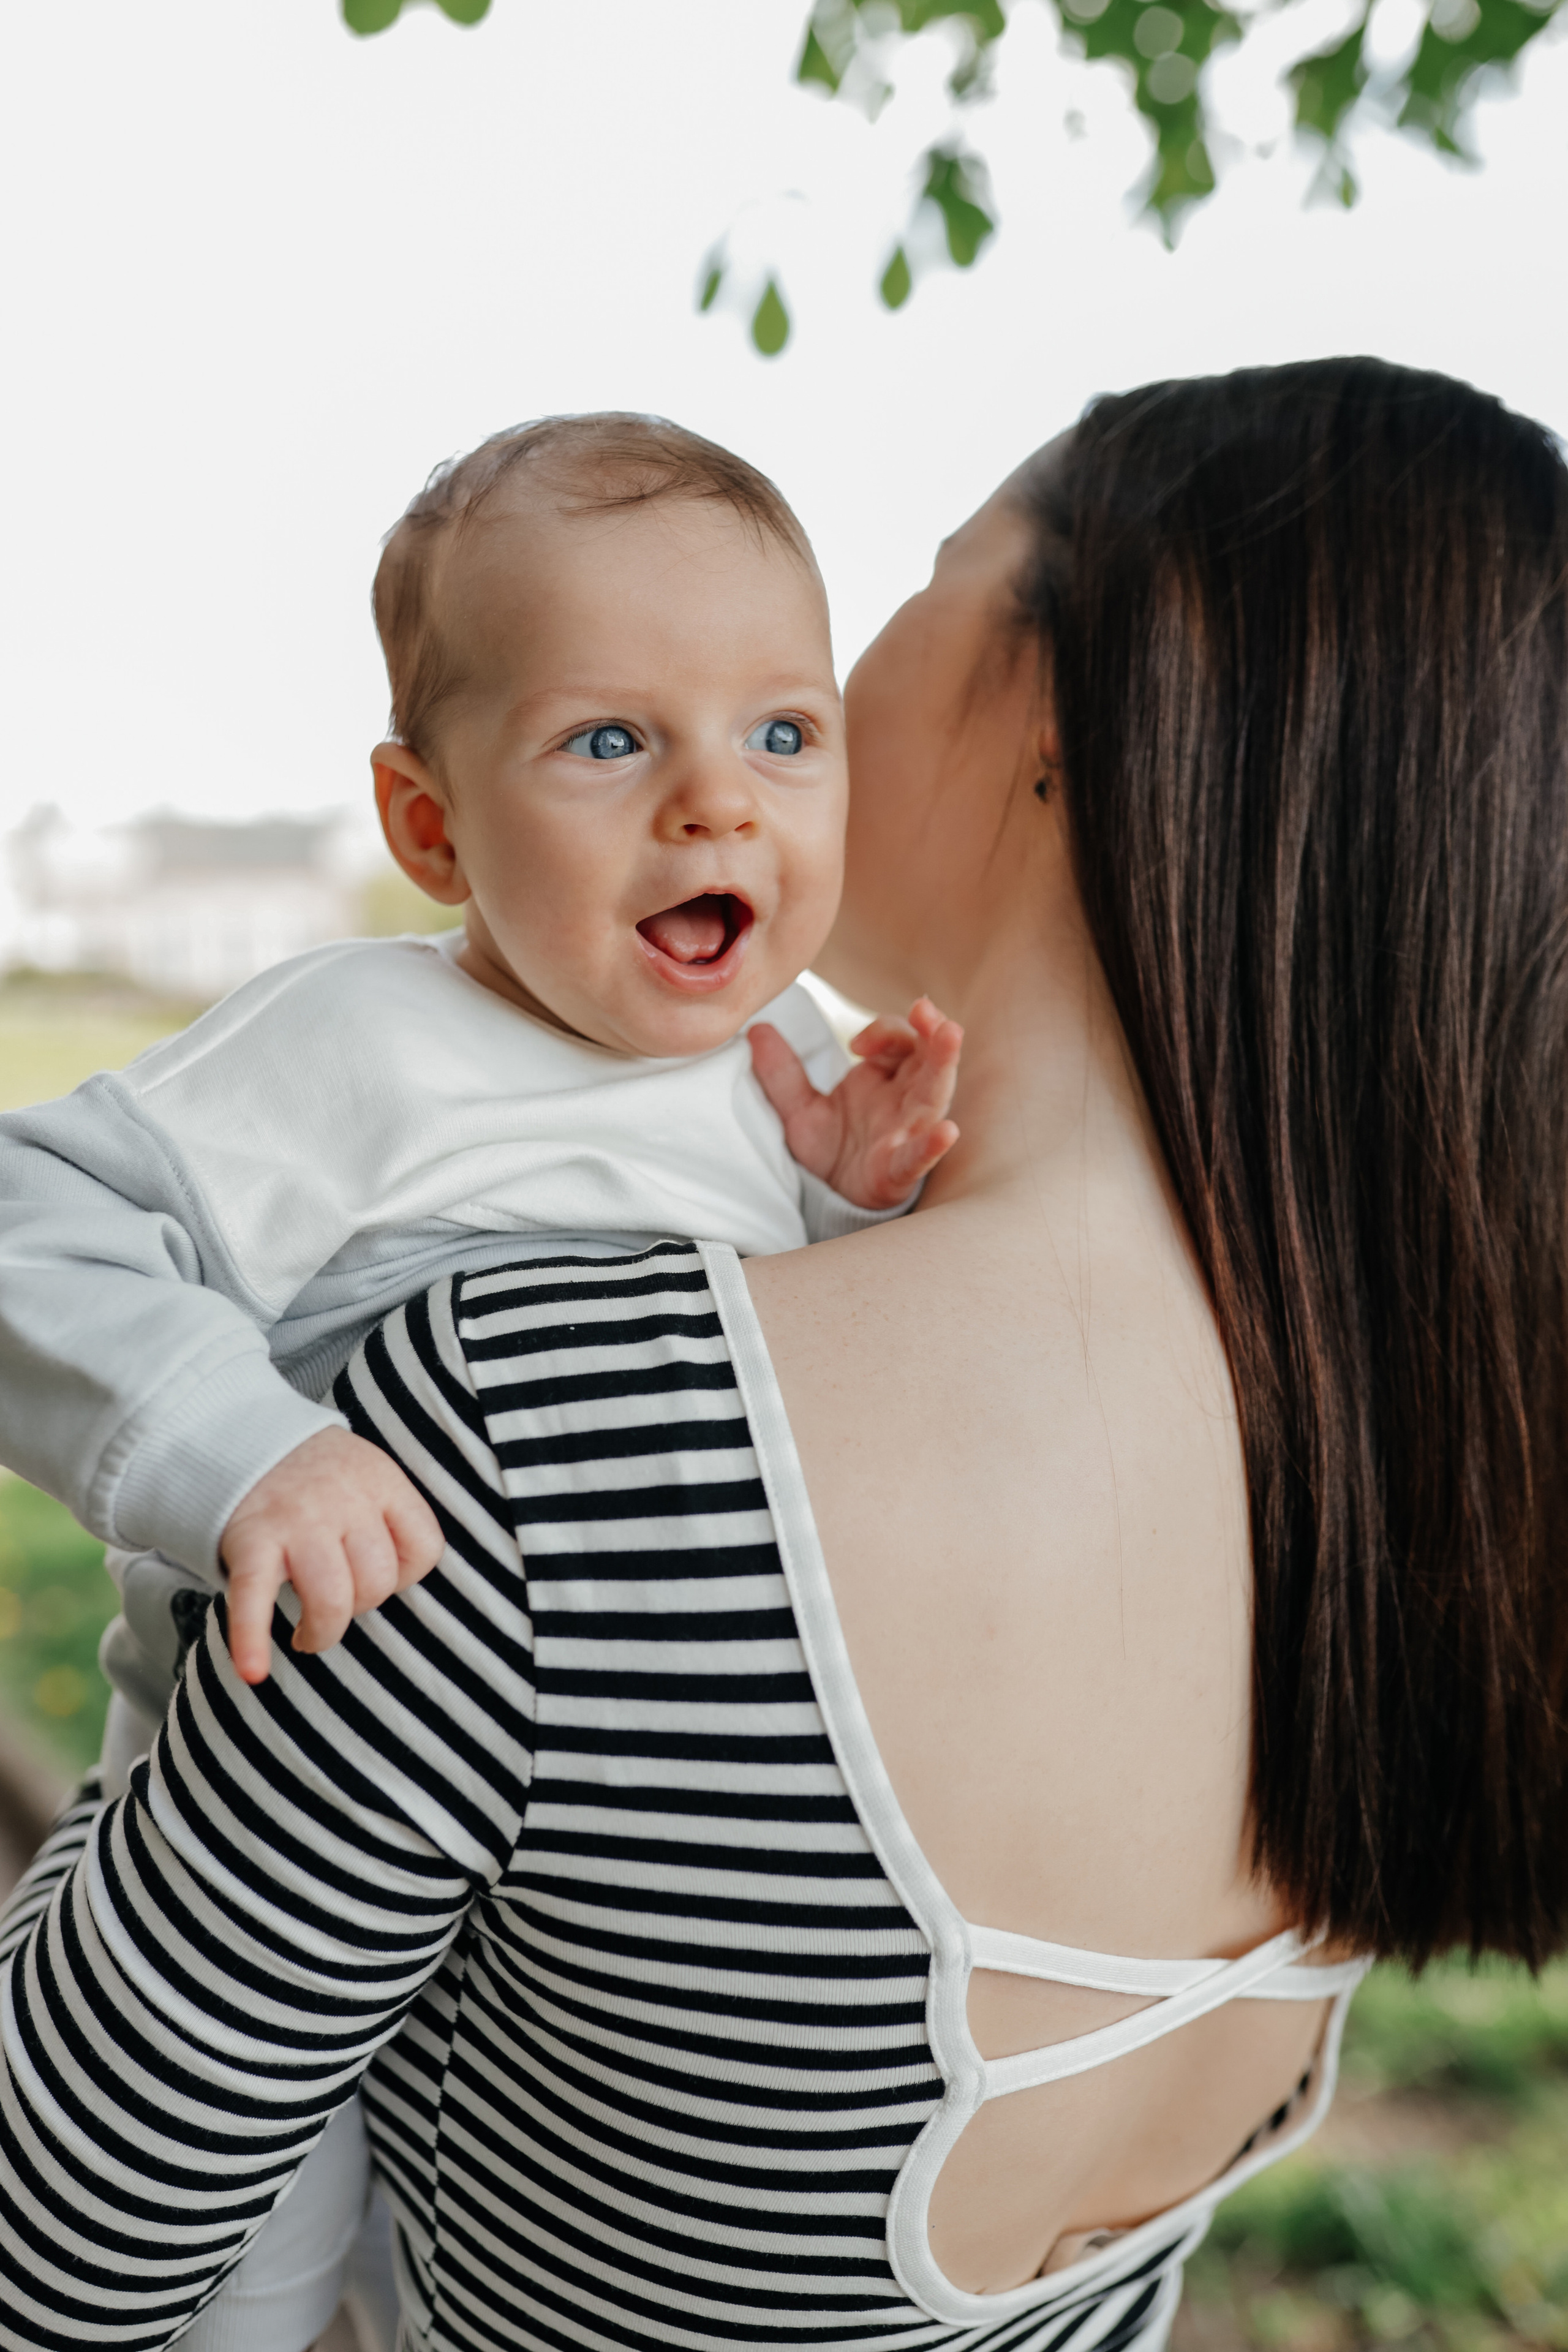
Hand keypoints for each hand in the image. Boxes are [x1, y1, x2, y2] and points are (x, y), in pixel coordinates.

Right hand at [219, 1427, 443, 1684]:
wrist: (243, 1440)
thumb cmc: (318, 1478)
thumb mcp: (367, 1476)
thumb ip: (390, 1518)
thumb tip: (402, 1584)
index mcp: (381, 1481)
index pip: (424, 1548)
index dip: (406, 1576)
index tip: (378, 1575)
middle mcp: (343, 1498)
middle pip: (378, 1581)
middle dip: (361, 1605)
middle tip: (336, 1600)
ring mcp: (295, 1520)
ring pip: (331, 1600)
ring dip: (322, 1632)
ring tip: (308, 1634)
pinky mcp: (251, 1541)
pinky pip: (254, 1598)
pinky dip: (250, 1640)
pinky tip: (253, 1671)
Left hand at [749, 996, 961, 1211]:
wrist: (833, 1200)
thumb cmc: (833, 1151)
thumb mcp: (800, 1110)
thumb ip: (781, 1073)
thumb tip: (757, 1030)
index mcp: (885, 1079)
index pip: (899, 1039)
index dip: (883, 1031)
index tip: (855, 1043)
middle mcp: (904, 1100)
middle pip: (927, 1057)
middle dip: (931, 1030)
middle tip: (926, 1007)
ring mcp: (907, 1132)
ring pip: (934, 1093)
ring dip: (943, 1064)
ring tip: (951, 1034)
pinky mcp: (900, 1169)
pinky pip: (921, 1155)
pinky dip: (933, 1144)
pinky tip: (946, 1131)